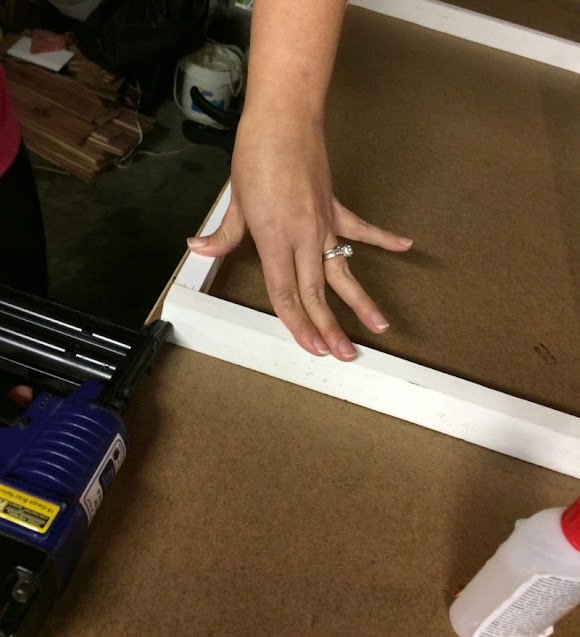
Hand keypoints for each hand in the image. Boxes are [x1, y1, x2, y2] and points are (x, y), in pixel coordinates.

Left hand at [188, 113, 412, 360]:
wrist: (283, 118)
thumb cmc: (256, 155)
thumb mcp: (235, 200)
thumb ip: (223, 234)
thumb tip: (198, 248)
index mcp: (274, 238)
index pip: (285, 293)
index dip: (297, 323)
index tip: (310, 347)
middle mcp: (303, 237)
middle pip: (316, 292)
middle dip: (329, 327)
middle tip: (344, 353)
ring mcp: (323, 223)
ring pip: (343, 271)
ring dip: (360, 300)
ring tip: (379, 325)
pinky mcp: (335, 207)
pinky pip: (361, 229)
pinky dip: (383, 238)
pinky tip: (405, 247)